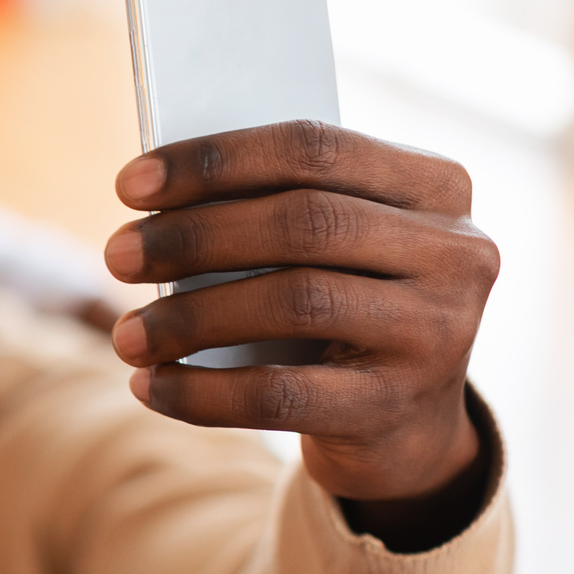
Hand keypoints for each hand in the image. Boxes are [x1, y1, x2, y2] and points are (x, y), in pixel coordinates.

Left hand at [102, 121, 496, 505]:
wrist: (403, 425)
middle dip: (194, 237)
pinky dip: (202, 392)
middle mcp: (456, 252)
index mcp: (435, 186)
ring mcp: (438, 331)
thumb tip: (152, 203)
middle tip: (117, 255)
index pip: (314, 148)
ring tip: (126, 335)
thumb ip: (269, 210)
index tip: (129, 184)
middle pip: (304, 222)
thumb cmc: (341, 306)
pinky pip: (281, 395)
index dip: (214, 161)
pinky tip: (150, 386)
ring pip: (295, 303)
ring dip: (190, 318)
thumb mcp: (328, 248)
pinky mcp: (398, 405)